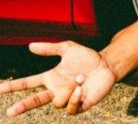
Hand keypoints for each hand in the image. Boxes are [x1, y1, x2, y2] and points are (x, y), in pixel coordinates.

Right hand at [0, 41, 115, 115]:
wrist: (106, 65)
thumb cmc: (88, 57)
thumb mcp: (68, 48)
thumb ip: (50, 48)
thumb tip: (30, 46)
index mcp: (51, 78)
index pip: (28, 84)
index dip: (13, 86)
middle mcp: (56, 90)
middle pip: (34, 102)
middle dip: (22, 106)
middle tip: (10, 112)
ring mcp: (66, 99)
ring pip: (57, 102)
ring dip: (68, 90)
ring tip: (79, 80)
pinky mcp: (78, 106)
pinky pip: (70, 107)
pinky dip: (74, 97)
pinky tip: (81, 89)